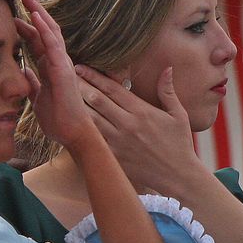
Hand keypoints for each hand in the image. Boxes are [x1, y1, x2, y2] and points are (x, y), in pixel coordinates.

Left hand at [14, 0, 96, 149]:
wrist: (71, 133)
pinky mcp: (63, 68)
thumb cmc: (58, 118)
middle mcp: (57, 60)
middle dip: (33, 8)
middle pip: (44, 28)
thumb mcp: (38, 97)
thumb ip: (33, 82)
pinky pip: (53, 44)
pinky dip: (44, 28)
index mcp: (50, 66)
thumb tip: (24, 72)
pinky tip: (36, 15)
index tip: (12, 13)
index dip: (25, 25)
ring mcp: (61, 62)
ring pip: (49, 30)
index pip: (36, 40)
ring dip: (38, 10)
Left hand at [76, 64, 202, 193]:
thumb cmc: (180, 144)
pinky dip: (81, 130)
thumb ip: (168, 91)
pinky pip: (93, 140)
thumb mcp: (178, 115)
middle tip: (64, 74)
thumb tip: (167, 68)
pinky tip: (69, 121)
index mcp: (141, 111)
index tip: (80, 67)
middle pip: (96, 100)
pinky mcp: (114, 157)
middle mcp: (127, 124)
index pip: (112, 89)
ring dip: (76, 105)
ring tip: (62, 94)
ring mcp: (118, 142)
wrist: (178, 176)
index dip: (94, 76)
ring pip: (91, 119)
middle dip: (79, 85)